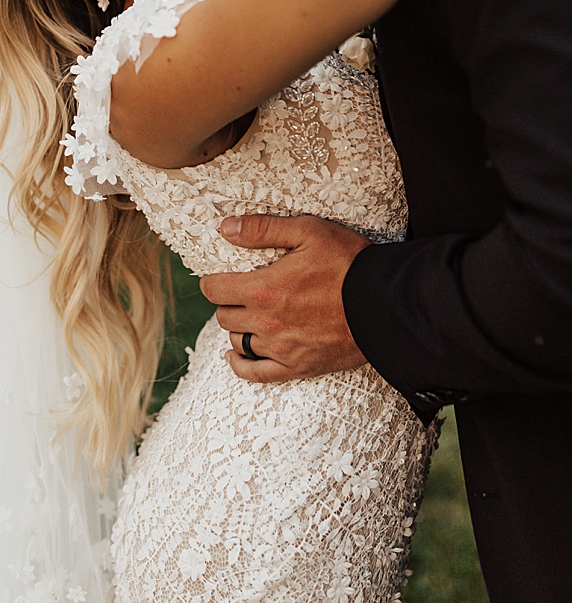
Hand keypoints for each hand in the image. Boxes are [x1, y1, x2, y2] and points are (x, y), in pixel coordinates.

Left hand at [198, 213, 370, 383]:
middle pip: (224, 316)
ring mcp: (282, 347)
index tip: (220, 277)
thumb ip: (263, 229)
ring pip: (238, 342)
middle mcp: (267, 322)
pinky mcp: (299, 366)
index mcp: (264, 289)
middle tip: (243, 293)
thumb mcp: (309, 231)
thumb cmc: (351, 264)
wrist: (389, 305)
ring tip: (250, 317)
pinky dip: (241, 366)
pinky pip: (257, 373)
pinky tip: (236, 356)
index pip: (214, 289)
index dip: (212, 281)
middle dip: (228, 302)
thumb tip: (226, 228)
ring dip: (238, 329)